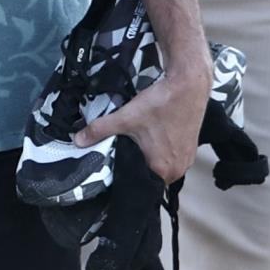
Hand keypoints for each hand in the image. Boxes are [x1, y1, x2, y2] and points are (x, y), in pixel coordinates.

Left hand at [76, 61, 209, 185]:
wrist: (189, 84)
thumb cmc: (161, 103)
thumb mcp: (126, 117)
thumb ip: (100, 130)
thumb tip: (78, 140)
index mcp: (162, 170)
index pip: (139, 185)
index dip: (126, 176)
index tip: (117, 167)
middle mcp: (178, 170)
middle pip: (150, 176)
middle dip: (138, 167)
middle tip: (126, 154)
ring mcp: (187, 160)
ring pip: (162, 167)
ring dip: (151, 159)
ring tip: (140, 146)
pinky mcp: (192, 148)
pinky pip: (172, 158)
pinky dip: (163, 151)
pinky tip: (154, 139)